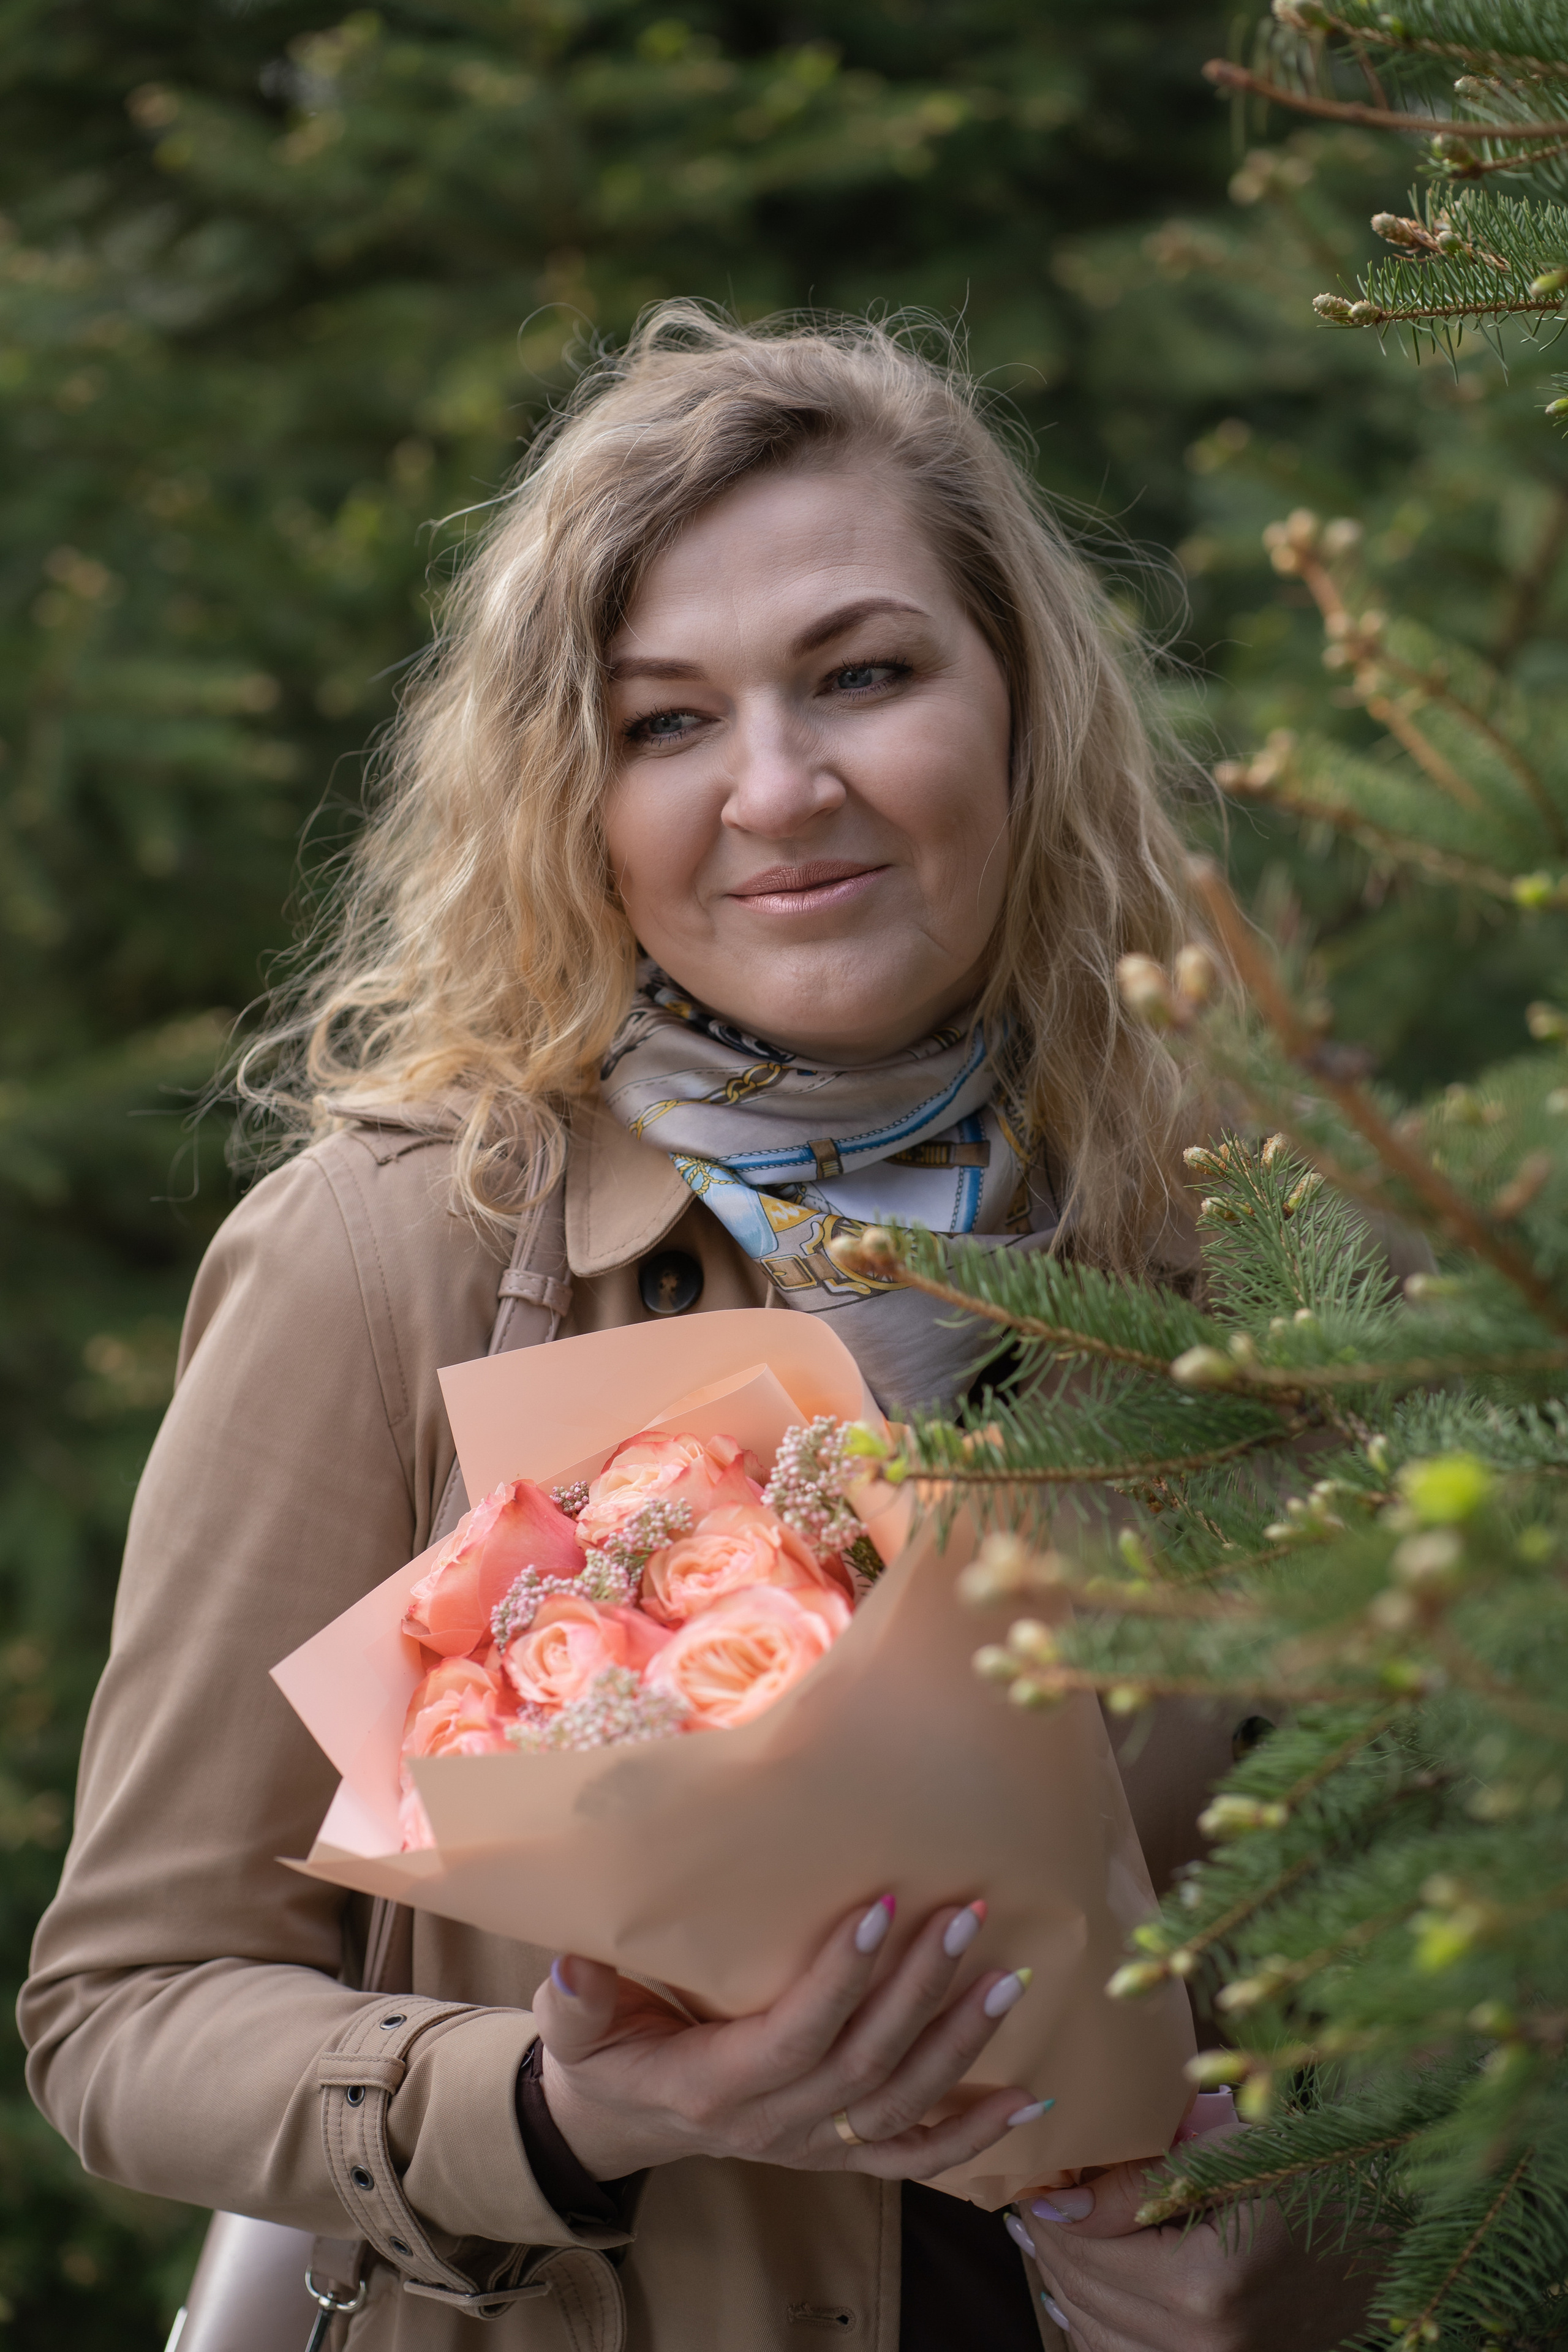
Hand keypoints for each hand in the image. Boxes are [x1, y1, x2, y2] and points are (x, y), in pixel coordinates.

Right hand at [531, 1894, 1047, 2181]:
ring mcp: (815, 2147)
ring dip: (962, 2043)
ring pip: (903, 2103)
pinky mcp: (841, 2154)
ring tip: (1007, 1974)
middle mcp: (775, 2126)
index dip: (844, 1976)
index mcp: (713, 2086)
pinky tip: (1029, 2092)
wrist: (621, 2121)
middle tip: (963, 1916)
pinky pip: (919, 2155)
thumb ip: (574, 1996)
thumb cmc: (603, 2052)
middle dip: (920, 1989)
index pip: (796, 2032)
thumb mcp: (573, 2026)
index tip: (883, 1905)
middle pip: (865, 2062)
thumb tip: (574, 1960)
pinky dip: (978, 2132)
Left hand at [1016, 2157, 1377, 2351]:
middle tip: (1028, 2194)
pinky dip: (1090, 2316)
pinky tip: (1072, 2282)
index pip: (1090, 2238)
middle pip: (1086, 2283)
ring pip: (1094, 2324)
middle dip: (1050, 2235)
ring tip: (1041, 2231)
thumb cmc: (1310, 2179)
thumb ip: (1143, 2175)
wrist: (1375, 2245)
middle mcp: (1203, 2342)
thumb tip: (1060, 2200)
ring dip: (1061, 2275)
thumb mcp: (1231, 2154)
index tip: (1033, 2169)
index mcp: (1208, 2285)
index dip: (1053, 2198)